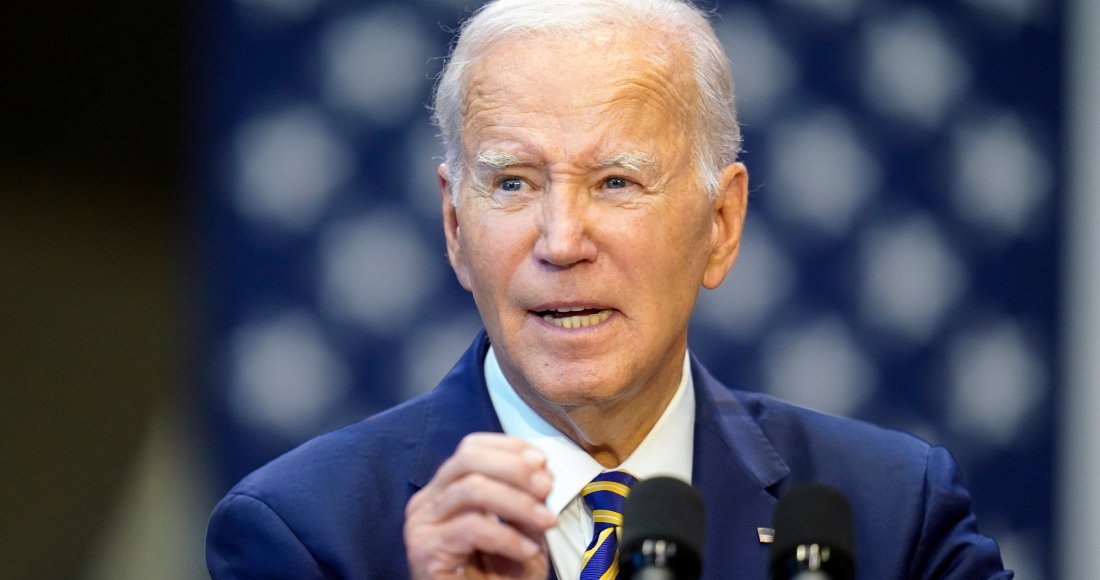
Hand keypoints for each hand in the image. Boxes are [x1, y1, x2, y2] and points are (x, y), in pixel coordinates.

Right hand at [404, 433, 556, 579]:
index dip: (508, 448)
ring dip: (517, 502)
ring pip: (472, 489)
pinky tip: (527, 550)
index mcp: (445, 489)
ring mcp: (422, 524)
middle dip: (514, 469)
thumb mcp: (521, 532)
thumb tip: (542, 472)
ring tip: (546, 521)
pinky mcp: (424, 550)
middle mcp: (428, 501)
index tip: (543, 463)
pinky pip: (471, 528)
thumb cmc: (495, 578)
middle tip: (546, 487)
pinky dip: (507, 536)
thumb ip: (527, 501)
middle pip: (468, 459)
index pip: (472, 447)